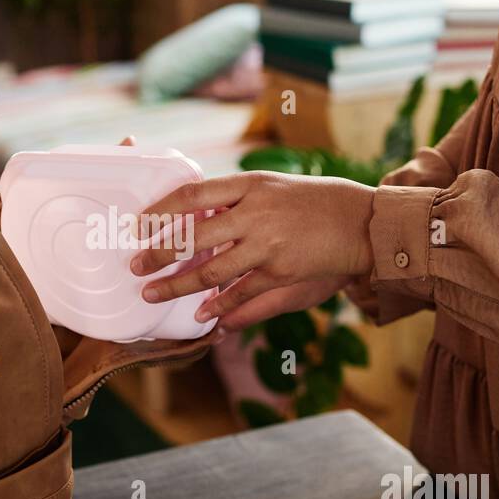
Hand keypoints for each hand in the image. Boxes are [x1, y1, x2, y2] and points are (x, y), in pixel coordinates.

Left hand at [129, 171, 374, 326]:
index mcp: (251, 184)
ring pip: (210, 272)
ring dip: (176, 286)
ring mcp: (268, 243)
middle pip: (192, 236)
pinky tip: (201, 314)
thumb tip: (194, 215)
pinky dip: (218, 306)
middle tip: (135, 265)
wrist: (363, 222)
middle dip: (157, 253)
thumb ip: (235, 205)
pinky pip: (241, 293)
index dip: (160, 211)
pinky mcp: (282, 271)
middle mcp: (256, 212)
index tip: (139, 224)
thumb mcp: (273, 189)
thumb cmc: (315, 203)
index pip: (193, 194)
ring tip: (152, 293)